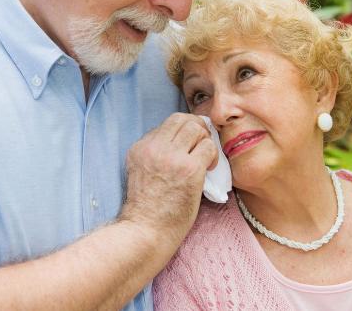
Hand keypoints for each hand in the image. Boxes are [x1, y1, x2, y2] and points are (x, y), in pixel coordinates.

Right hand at [120, 113, 216, 240]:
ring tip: (206, 157)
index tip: (189, 144)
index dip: (182, 131)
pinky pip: (209, 147)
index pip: (166, 124)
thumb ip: (154, 155)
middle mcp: (154, 148)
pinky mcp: (190, 169)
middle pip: (181, 119)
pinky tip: (210, 168)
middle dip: (196, 127)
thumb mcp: (139, 173)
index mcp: (140, 148)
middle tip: (203, 143)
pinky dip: (213, 154)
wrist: (145, 232)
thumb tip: (178, 144)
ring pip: (196, 128)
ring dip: (205, 140)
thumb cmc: (146, 210)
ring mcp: (172, 157)